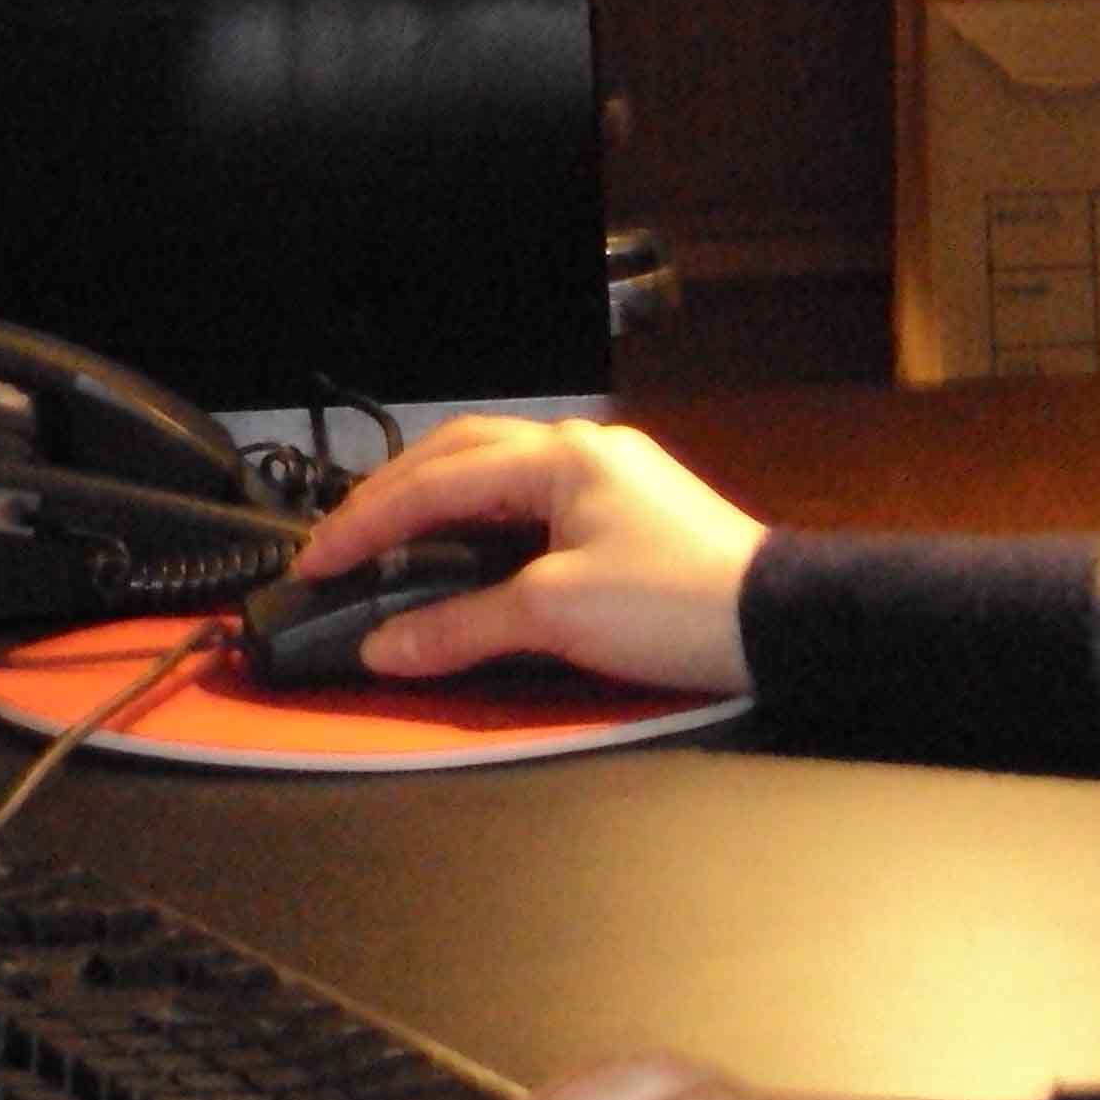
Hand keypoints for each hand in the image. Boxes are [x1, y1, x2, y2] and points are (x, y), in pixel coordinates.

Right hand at [293, 415, 765, 691]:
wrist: (781, 624)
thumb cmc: (680, 605)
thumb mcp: (554, 615)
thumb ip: (460, 626)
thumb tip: (386, 646)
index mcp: (559, 456)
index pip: (435, 481)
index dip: (367, 523)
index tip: (318, 560)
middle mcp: (581, 453)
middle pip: (457, 456)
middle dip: (391, 497)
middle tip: (341, 541)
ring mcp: (607, 481)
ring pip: (493, 474)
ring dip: (434, 503)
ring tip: (387, 542)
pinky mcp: (625, 517)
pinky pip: (528, 504)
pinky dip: (479, 524)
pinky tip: (461, 552)